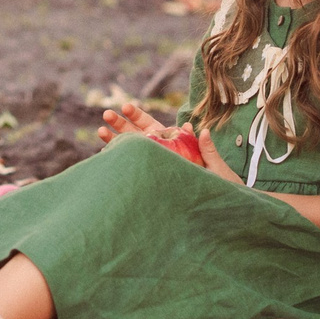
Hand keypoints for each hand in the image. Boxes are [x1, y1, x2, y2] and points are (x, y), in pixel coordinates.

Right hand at [96, 106, 237, 177]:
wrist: (218, 211)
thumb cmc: (219, 188)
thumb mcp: (215, 168)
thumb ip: (207, 150)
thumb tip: (201, 129)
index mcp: (175, 145)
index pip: (152, 126)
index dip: (138, 116)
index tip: (126, 107)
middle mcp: (161, 155)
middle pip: (136, 136)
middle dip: (121, 125)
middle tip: (106, 114)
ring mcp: (155, 168)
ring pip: (131, 153)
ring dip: (115, 142)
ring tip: (100, 131)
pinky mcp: (151, 182)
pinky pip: (133, 172)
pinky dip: (120, 165)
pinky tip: (106, 160)